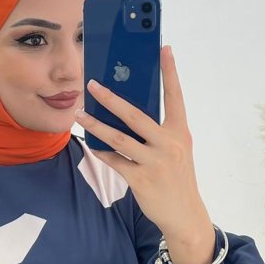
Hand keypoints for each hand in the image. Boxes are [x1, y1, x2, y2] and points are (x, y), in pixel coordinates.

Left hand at [74, 45, 214, 261]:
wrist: (185, 215)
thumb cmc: (176, 177)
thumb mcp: (175, 150)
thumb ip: (158, 131)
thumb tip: (127, 112)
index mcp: (180, 132)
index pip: (175, 97)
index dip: (170, 72)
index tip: (164, 49)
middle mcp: (169, 144)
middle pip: (135, 115)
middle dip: (111, 98)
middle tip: (92, 84)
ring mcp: (155, 162)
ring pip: (119, 138)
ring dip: (95, 125)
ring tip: (80, 114)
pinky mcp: (142, 179)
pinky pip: (115, 161)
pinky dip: (101, 152)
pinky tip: (91, 144)